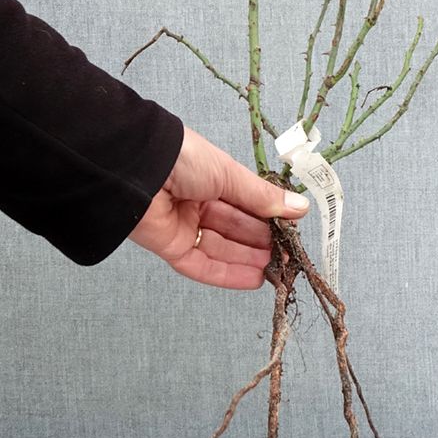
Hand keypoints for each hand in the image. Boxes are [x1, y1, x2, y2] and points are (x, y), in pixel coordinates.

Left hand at [128, 126, 308, 288]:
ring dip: (249, 260)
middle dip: (262, 241)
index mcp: (211, 178)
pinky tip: (253, 279)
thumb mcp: (230, 174)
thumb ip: (263, 198)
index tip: (292, 229)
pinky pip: (201, 264)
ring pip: (221, 248)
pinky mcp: (170, 247)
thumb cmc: (183, 159)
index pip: (246, 203)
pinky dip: (227, 273)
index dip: (269, 217)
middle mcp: (197, 202)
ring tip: (276, 269)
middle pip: (235, 228)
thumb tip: (300, 208)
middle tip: (288, 254)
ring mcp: (183, 225)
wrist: (137, 169)